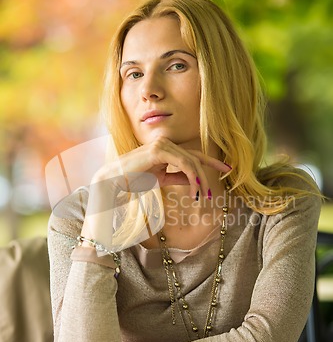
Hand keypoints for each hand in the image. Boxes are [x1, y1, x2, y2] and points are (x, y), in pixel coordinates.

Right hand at [81, 137, 230, 249]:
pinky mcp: (159, 151)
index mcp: (166, 149)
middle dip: (208, 175)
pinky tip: (195, 190)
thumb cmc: (132, 181)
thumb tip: (194, 181)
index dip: (211, 162)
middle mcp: (165, 143)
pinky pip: (183, 164)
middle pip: (195, 158)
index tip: (226, 169)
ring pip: (191, 162)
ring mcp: (162, 145)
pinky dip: (192, 177)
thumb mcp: (160, 179)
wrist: (112, 182)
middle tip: (213, 194)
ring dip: (199, 182)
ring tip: (202, 198)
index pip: (193, 154)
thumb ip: (177, 177)